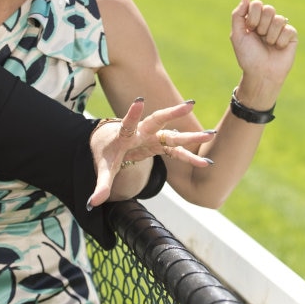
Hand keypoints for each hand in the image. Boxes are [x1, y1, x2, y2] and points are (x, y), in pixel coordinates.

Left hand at [86, 98, 214, 207]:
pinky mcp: (159, 145)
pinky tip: (205, 162)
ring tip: (211, 134)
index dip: (133, 114)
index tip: (139, 100)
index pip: (128, 123)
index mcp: (124, 135)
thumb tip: (93, 203)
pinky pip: (176, 151)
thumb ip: (101, 185)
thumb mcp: (102, 169)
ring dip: (190, 136)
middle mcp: (141, 132)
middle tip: (190, 105)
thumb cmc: (106, 153)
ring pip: (172, 134)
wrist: (110, 142)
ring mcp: (152, 137)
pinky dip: (189, 157)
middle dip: (173, 113)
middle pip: (157, 120)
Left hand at [231, 0, 297, 85]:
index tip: (250, 30)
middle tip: (260, 37)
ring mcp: (281, 27)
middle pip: (269, 9)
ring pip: (279, 19)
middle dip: (261, 26)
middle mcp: (268, 21)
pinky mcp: (291, 35)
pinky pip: (288, 29)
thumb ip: (238, 14)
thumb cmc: (248, 55)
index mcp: (255, 18)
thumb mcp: (237, 35)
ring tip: (269, 44)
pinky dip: (280, 41)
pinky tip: (278, 48)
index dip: (252, 17)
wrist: (260, 73)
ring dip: (270, 35)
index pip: (256, 4)